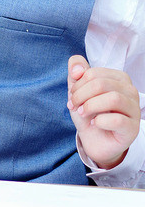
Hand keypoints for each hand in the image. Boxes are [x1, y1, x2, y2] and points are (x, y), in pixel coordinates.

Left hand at [67, 55, 140, 169]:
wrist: (93, 138)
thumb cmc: (89, 112)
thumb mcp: (78, 90)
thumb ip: (75, 72)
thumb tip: (77, 68)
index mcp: (119, 78)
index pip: (94, 74)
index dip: (78, 84)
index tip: (72, 96)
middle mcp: (130, 91)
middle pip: (101, 84)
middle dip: (81, 95)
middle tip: (74, 106)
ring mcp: (134, 110)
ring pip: (114, 99)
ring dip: (90, 106)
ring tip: (83, 112)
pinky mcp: (133, 128)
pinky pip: (118, 120)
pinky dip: (100, 121)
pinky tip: (94, 123)